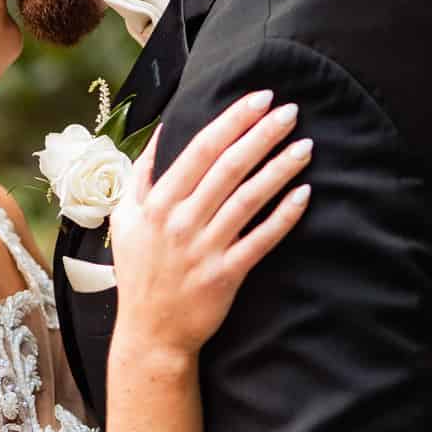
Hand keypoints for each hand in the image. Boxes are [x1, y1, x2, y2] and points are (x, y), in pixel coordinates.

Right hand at [109, 91, 310, 359]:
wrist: (151, 333)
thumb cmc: (140, 273)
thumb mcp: (125, 220)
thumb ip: (141, 174)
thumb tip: (161, 132)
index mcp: (157, 203)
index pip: (201, 149)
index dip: (233, 120)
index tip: (259, 98)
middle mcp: (181, 221)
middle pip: (229, 167)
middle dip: (262, 134)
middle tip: (290, 111)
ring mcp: (204, 248)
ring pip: (249, 198)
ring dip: (280, 168)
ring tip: (306, 145)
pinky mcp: (226, 274)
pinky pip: (261, 239)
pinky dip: (284, 216)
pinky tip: (305, 194)